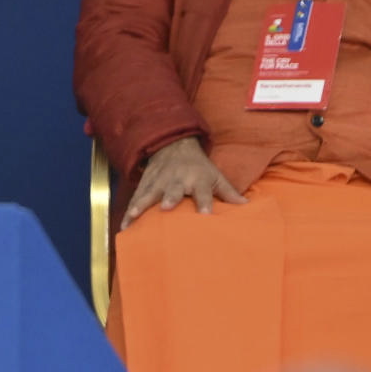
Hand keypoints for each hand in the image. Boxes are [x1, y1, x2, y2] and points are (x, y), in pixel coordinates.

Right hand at [122, 137, 241, 221]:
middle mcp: (177, 179)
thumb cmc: (197, 166)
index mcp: (197, 178)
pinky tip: (124, 226)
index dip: (204, 202)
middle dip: (170, 197)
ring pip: (149, 193)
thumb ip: (228, 192)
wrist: (173, 145)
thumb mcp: (215, 176)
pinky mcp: (144, 184)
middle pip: (173, 189)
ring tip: (133, 217)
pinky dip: (128, 212)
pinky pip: (135, 199)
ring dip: (141, 205)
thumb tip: (246, 206)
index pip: (203, 191)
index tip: (205, 215)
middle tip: (167, 207)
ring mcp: (158, 181)